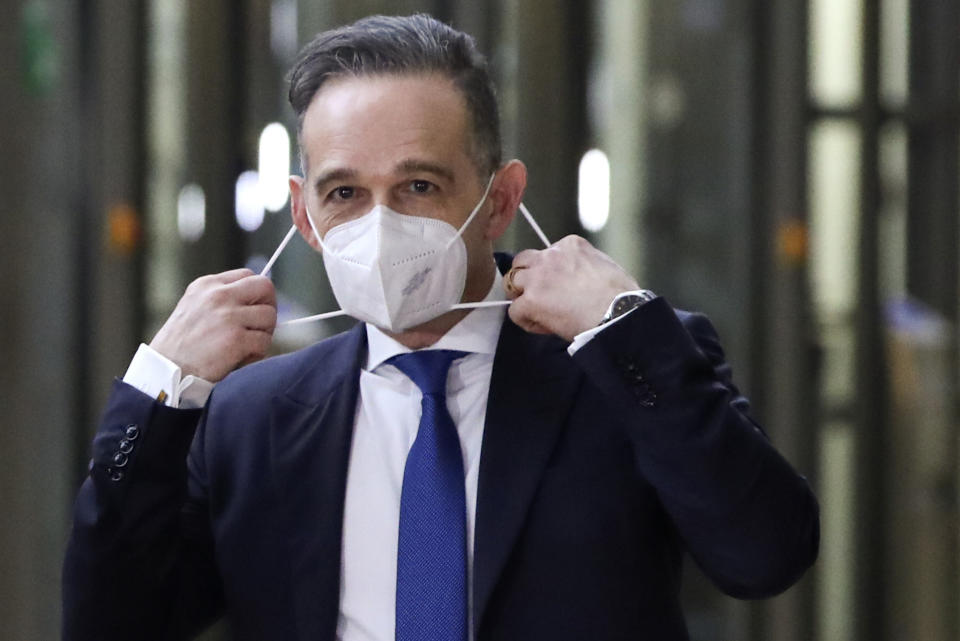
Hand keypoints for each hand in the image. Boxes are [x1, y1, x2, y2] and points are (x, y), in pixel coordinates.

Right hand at [149, 269, 276, 381]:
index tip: (254, 309)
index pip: (248, 275)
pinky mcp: (236, 339)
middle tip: (259, 326)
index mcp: (207, 285)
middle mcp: (218, 295)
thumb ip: (222, 300)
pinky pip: (264, 341)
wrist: (166, 371)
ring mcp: (228, 316)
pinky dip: (257, 353)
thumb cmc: (181, 345)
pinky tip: (241, 359)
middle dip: (269, 306)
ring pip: (269, 316)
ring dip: (263, 333)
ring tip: (246, 346)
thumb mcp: (195, 307)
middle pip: (265, 287)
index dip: (257, 293)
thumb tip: (256, 301)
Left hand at [505, 235, 639, 340]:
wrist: (618, 312)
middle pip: (522, 261)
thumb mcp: (604, 264)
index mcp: (569, 245)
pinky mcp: (531, 300)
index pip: (547, 253)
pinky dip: (526, 320)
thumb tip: (579, 277)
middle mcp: (550, 256)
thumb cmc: (620, 295)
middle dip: (527, 276)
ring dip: (522, 296)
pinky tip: (543, 326)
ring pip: (512, 282)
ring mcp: (537, 277)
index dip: (550, 272)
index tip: (561, 287)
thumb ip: (583, 264)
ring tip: (538, 311)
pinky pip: (515, 311)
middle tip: (539, 294)